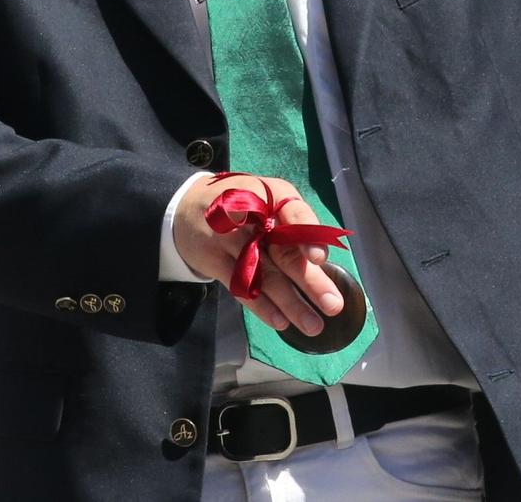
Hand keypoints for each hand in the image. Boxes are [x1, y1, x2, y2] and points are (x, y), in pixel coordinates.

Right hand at [172, 173, 343, 337]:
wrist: (187, 207)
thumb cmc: (243, 205)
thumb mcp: (267, 200)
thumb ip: (293, 225)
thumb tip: (322, 262)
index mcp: (271, 195)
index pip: (294, 213)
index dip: (308, 235)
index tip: (321, 259)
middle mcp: (250, 217)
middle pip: (284, 251)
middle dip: (310, 281)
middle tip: (333, 305)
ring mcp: (229, 240)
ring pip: (264, 275)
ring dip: (290, 303)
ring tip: (313, 325)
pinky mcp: (213, 261)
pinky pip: (241, 286)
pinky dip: (262, 306)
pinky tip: (280, 321)